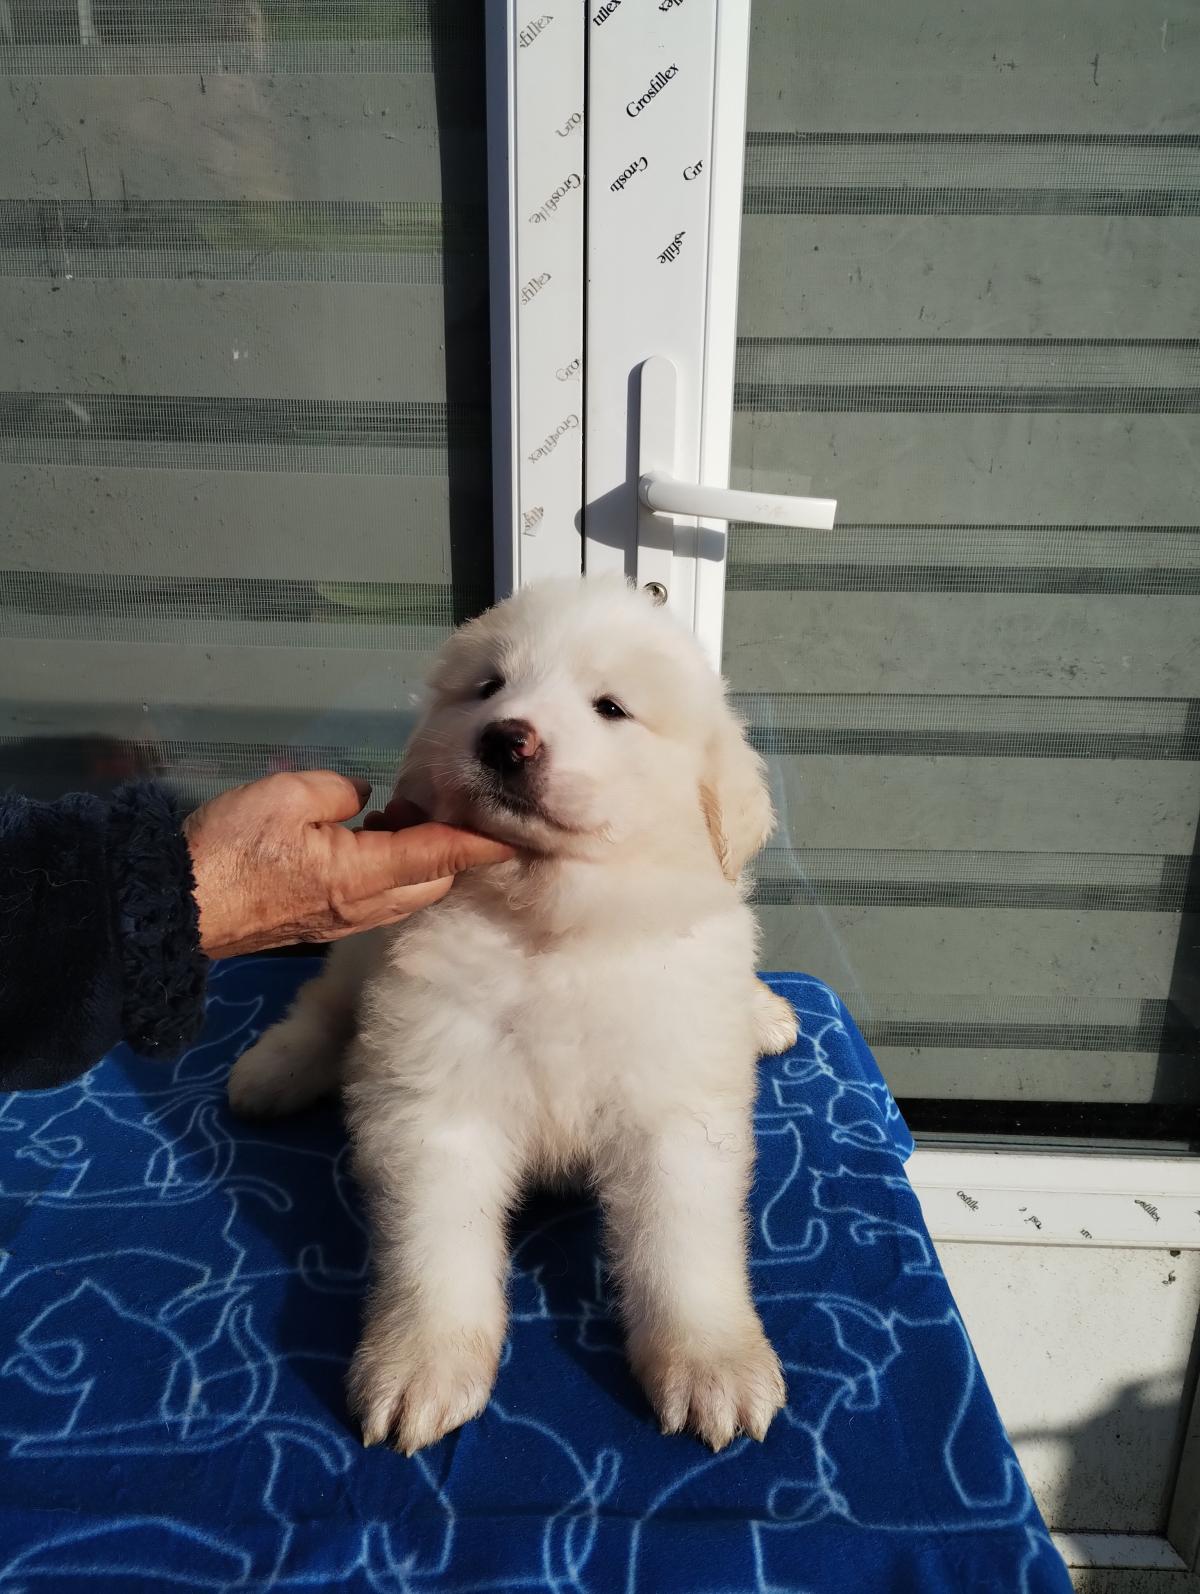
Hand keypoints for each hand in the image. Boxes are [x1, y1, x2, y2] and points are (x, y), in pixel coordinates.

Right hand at [183, 771, 512, 959]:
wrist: (175, 908)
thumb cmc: (231, 848)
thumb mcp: (288, 796)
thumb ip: (339, 792)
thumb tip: (362, 798)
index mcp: (365, 874)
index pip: (442, 856)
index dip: (482, 843)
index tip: (520, 834)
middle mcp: (364, 905)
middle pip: (432, 880)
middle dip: (452, 848)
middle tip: (454, 805)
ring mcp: (342, 919)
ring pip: (404, 891)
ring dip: (418, 859)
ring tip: (406, 815)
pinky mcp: (321, 922)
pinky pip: (374, 896)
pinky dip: (389, 869)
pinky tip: (370, 837)